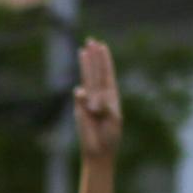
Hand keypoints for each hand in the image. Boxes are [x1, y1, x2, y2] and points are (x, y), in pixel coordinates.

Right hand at [73, 38, 122, 162]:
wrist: (99, 151)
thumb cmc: (110, 136)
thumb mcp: (114, 119)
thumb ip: (105, 105)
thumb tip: (89, 94)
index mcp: (111, 96)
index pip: (107, 74)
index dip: (105, 60)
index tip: (102, 46)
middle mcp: (99, 95)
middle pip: (96, 72)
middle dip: (94, 57)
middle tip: (91, 40)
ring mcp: (88, 101)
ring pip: (87, 79)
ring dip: (86, 65)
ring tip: (83, 50)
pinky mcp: (79, 109)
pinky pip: (80, 98)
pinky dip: (82, 96)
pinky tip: (81, 92)